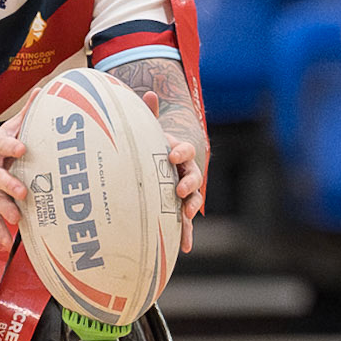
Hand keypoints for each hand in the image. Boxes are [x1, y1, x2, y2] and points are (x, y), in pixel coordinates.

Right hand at [0, 118, 27, 248]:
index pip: (2, 144)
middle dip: (9, 184)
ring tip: (16, 219)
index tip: (24, 148)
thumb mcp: (2, 132)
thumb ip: (23, 116)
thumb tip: (42, 92)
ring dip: (4, 211)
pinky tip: (7, 243)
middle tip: (23, 192)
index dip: (12, 145)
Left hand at [142, 90, 204, 252]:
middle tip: (178, 188)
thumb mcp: (147, 134)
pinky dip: (187, 235)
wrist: (151, 170)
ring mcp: (183, 194)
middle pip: (193, 176)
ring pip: (193, 200)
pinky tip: (185, 248)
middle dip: (188, 182)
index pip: (185, 151)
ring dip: (191, 206)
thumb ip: (149, 115)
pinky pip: (185, 224)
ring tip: (188, 214)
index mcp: (178, 154)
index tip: (171, 155)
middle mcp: (184, 174)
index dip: (181, 152)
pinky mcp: (178, 213)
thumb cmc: (148, 150)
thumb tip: (150, 92)